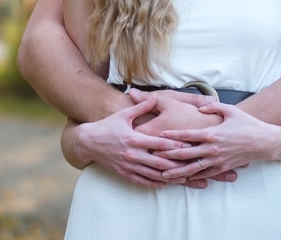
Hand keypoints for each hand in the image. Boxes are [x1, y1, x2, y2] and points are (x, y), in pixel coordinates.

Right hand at [67, 91, 220, 188]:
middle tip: (191, 166)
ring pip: (152, 174)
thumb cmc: (108, 126)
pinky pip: (142, 181)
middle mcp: (133, 155)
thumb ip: (141, 107)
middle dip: (176, 165)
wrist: (89, 142)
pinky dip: (154, 183)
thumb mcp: (124, 114)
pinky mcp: (124, 173)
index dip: (173, 146)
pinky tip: (164, 184)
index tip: (187, 146)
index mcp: (134, 139)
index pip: (158, 144)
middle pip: (158, 162)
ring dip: (168, 177)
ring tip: (183, 178)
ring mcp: (129, 166)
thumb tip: (154, 97)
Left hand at [157, 100, 277, 180]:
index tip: (159, 136)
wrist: (262, 141)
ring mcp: (216, 160)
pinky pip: (204, 174)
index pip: (188, 135)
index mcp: (212, 133)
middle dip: (169, 156)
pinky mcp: (221, 168)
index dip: (173, 136)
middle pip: (186, 154)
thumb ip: (213, 107)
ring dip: (177, 172)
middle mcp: (212, 149)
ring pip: (193, 168)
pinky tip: (183, 180)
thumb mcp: (230, 110)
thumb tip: (200, 107)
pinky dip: (193, 178)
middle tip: (154, 157)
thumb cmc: (246, 123)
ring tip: (163, 175)